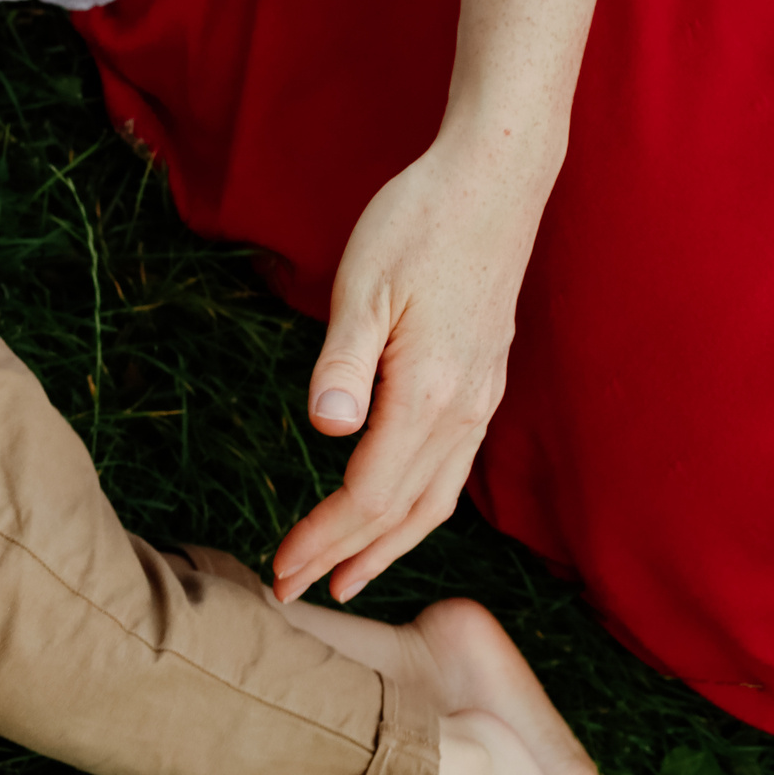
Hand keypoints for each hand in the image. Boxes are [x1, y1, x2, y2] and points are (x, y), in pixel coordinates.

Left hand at [271, 133, 552, 603]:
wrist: (493, 179)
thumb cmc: (417, 224)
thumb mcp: (362, 287)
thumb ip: (345, 364)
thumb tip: (328, 431)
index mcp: (430, 393)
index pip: (368, 494)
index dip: (323, 539)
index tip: (280, 572)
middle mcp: (465, 409)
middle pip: (402, 511)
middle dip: (348, 558)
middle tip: (296, 595)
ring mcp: (482, 398)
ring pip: (435, 498)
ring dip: (389, 545)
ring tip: (349, 578)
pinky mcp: (484, 381)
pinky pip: (452, 468)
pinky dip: (419, 506)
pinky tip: (397, 513)